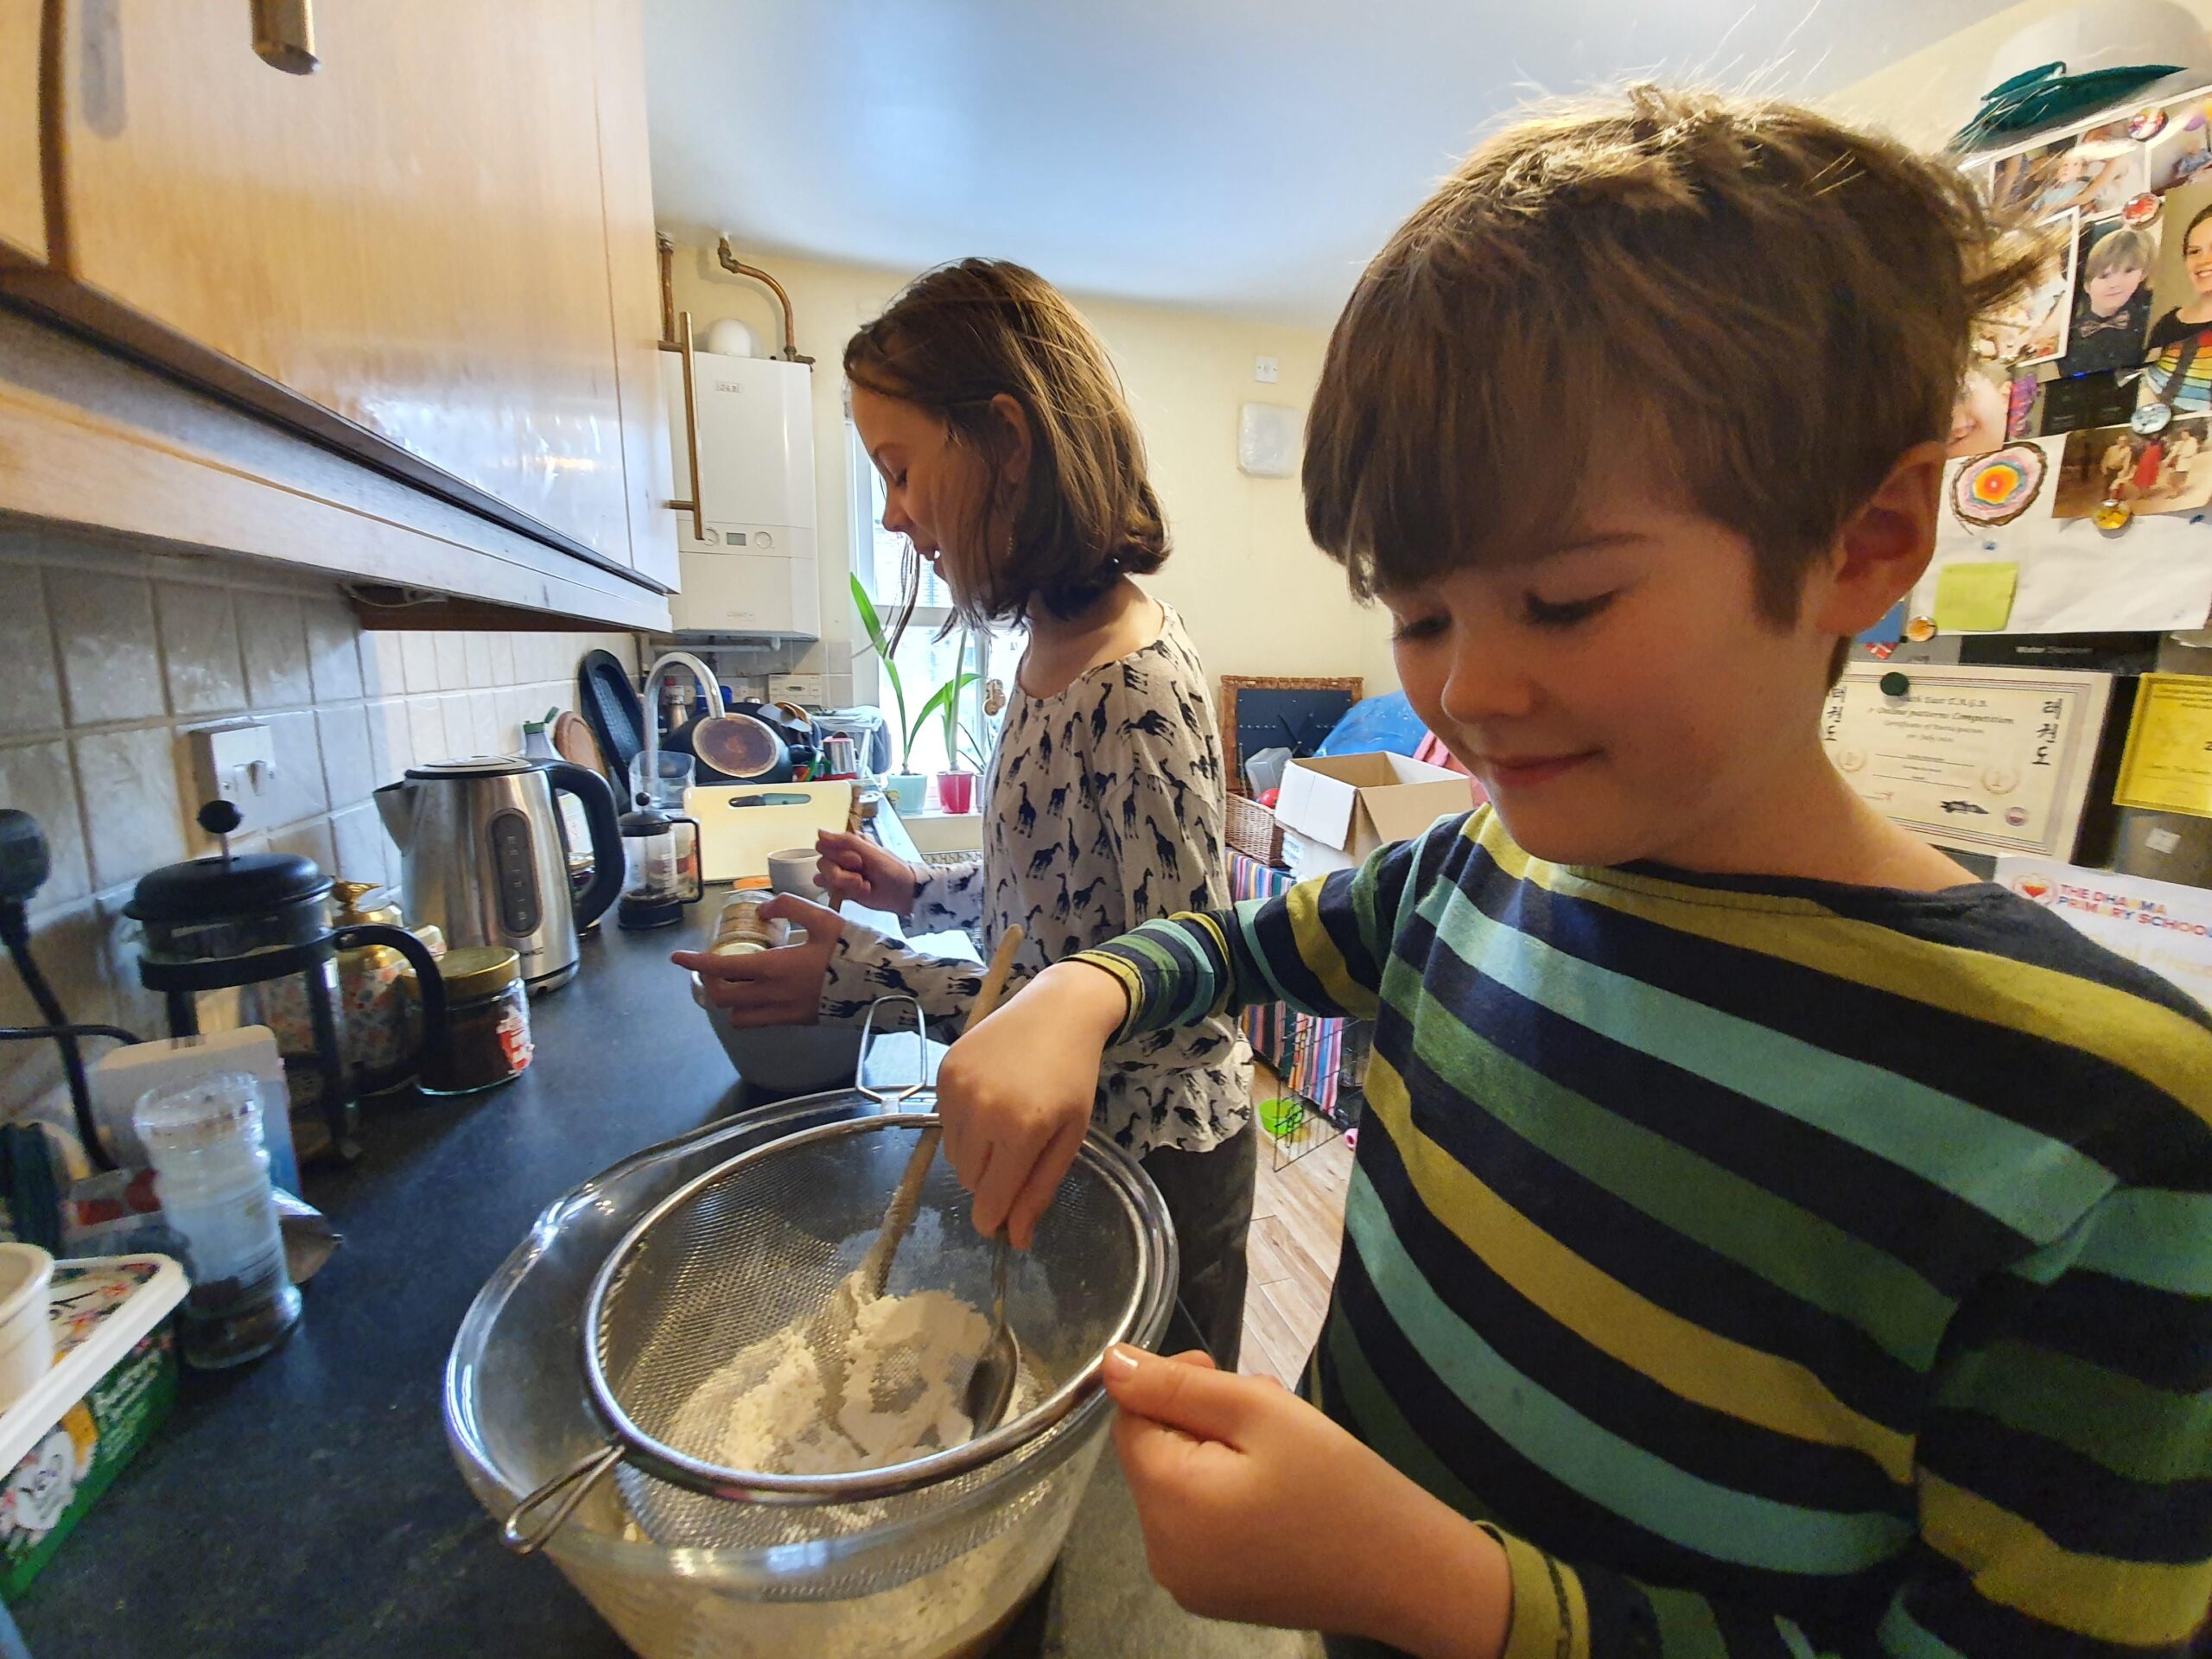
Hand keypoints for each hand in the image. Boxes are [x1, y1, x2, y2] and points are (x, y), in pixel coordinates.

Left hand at [670, 894, 844, 1027]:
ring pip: (738, 1017)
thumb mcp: (824, 918)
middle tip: (711, 968)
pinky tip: (761, 993)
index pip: (721, 968)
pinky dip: (751, 1010)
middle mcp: (773, 995)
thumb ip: (790, 907)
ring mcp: (785, 1013)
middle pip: (721, 998)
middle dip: (709, 983)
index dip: (695, 963)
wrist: (882, 986)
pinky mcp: (798, 1022)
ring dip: (728, 1001)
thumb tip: (765, 912)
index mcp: (775, 967)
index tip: (676, 958)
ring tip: (735, 982)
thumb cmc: (854, 949)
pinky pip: (761, 1021)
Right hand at [814, 830, 922, 915]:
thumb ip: (845, 841)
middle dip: (841, 874)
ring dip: (844, 884)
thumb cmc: (892, 868)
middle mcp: (841, 857)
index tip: (856, 861)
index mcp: (848, 844)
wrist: (903, 892)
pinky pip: (829, 891)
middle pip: (823, 864)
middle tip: (861, 877)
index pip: (823, 846)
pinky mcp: (842, 889)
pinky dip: (843, 893)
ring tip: (864, 886)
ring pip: (823, 878)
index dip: (837, 855)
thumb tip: (820, 832)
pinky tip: (859, 892)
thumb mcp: (870, 851)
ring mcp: (841, 874)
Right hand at [934, 959, 1125, 1247]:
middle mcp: (982, 1111)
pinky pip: (943, 1123)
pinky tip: (989, 1100)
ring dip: (975, 1154)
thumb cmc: (1072, 1076)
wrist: (1057, 1010)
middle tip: (1016, 1153)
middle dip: (990, 1180)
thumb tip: (1014, 1240)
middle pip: (969, 1180)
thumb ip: (1039, 1190)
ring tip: (1003, 1124)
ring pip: (953, 1155)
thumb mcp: (1069, 1136)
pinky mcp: (943, 1072)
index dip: (992, 1219)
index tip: (999, 1224)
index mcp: (1021, 1131)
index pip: (989, 1199)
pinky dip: (963, 1125)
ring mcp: (958, 1089)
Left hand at [1103, 1346, 1510, 1657]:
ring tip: (1278, 1448)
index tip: (1224, 1373)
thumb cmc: (1340, 1482)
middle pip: (1153, 1456)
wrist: (1407, 1574)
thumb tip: (1110, 1365)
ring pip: (1176, 1489)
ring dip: (1213, 1455)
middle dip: (1199, 1421)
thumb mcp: (1260, 1411)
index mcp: (1166, 1503)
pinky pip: (1197, 1528)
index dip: (1170, 1386)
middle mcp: (1161, 1553)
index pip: (1130, 1420)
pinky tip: (1276, 1490)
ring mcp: (1187, 1583)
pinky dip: (1224, 1498)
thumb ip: (1177, 1386)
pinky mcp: (1214, 1596)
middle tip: (1264, 1408)